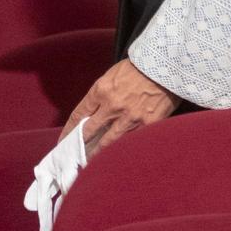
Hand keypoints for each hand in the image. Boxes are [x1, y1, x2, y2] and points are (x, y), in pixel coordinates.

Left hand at [62, 58, 178, 155]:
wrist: (167, 66)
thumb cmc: (139, 68)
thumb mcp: (113, 75)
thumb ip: (101, 94)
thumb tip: (92, 113)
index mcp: (101, 90)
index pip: (78, 115)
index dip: (69, 131)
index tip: (64, 140)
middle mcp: (112, 106)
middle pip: (88, 132)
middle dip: (79, 145)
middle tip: (72, 157)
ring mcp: (129, 118)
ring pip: (107, 143)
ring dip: (97, 154)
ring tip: (90, 164)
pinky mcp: (147, 125)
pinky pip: (130, 142)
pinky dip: (122, 150)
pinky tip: (116, 158)